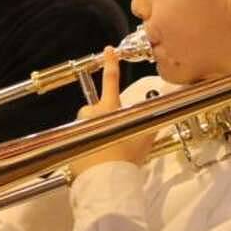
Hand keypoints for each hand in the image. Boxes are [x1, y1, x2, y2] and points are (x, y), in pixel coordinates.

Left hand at [69, 47, 150, 176]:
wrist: (106, 181)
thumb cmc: (126, 160)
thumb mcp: (143, 143)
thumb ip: (151, 128)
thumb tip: (162, 118)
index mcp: (110, 109)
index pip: (111, 81)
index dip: (111, 64)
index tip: (108, 49)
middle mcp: (91, 113)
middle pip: (96, 108)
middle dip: (102, 119)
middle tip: (112, 138)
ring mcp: (79, 126)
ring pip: (86, 123)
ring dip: (92, 131)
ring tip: (103, 151)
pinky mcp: (69, 139)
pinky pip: (78, 138)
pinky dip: (85, 145)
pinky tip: (94, 158)